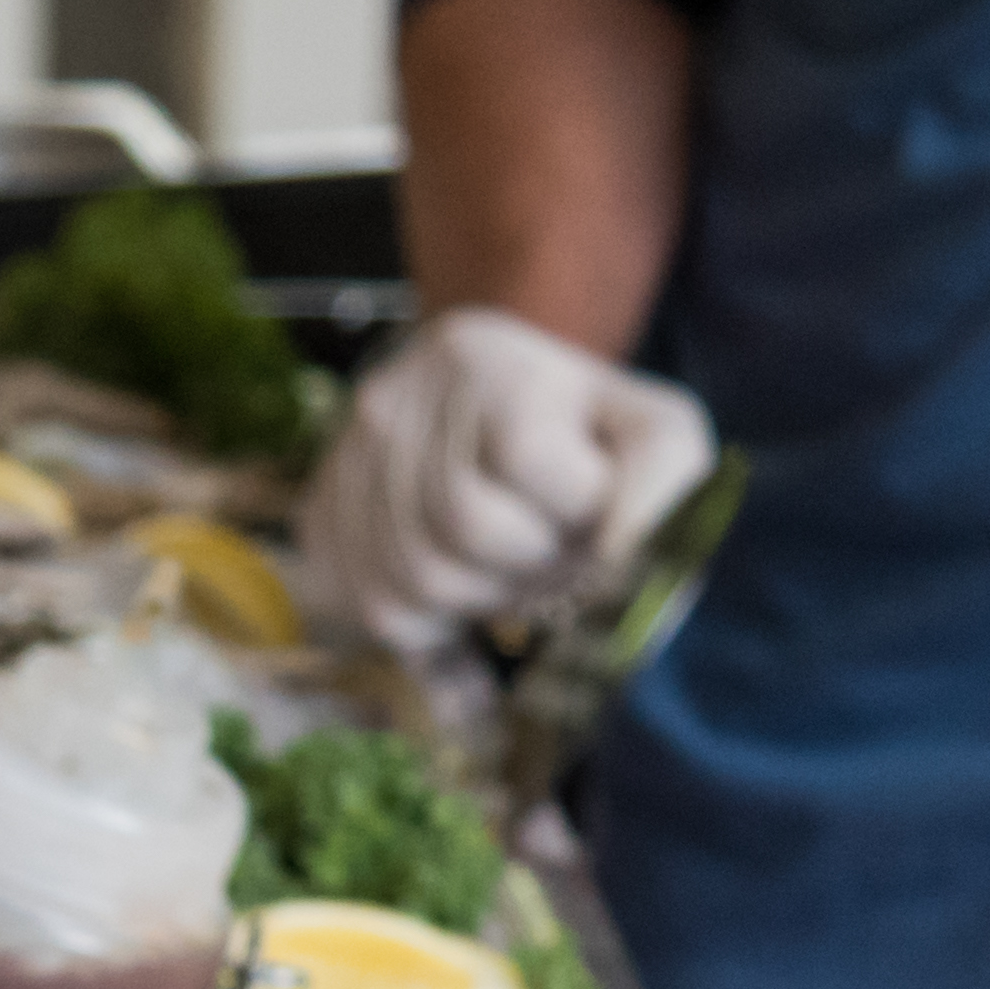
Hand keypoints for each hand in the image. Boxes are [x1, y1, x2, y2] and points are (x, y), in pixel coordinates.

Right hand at [301, 300, 715, 656]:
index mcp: (484, 358)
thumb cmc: (587, 439)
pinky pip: (381, 611)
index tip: (594, 511)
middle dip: (532, 564)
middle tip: (558, 555)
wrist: (495, 427)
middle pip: (466, 527)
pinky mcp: (324, 522)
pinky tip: (472, 602)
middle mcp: (397, 396)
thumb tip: (619, 559)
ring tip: (517, 572)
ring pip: (420, 581)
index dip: (573, 512)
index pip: (524, 456)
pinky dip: (440, 630)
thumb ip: (665, 481)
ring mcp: (348, 462)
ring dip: (489, 601)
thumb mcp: (654, 431)